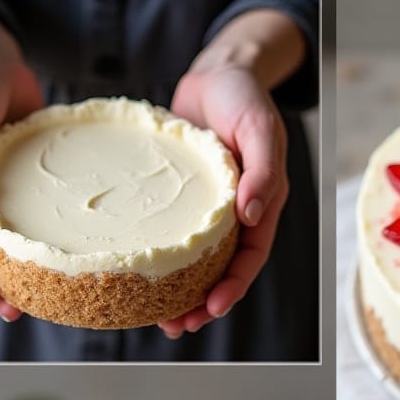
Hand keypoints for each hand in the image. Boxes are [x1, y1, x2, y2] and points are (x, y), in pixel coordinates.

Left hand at [160, 63, 288, 338]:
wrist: (216, 73)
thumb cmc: (243, 96)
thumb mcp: (260, 127)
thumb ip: (263, 169)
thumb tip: (253, 214)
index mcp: (260, 207)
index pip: (249, 258)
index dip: (233, 287)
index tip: (213, 307)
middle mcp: (235, 217)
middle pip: (221, 272)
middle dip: (202, 304)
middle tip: (179, 326)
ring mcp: (206, 213)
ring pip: (195, 264)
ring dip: (179, 294)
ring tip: (160, 320)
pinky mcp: (179, 202)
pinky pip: (169, 236)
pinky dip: (157, 260)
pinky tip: (137, 276)